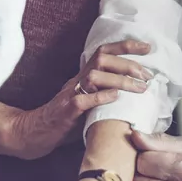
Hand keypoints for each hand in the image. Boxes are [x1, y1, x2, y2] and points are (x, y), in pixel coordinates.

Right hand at [10, 40, 153, 159]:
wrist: (33, 134)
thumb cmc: (63, 121)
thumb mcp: (84, 102)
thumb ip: (102, 95)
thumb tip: (132, 92)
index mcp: (82, 77)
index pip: (104, 52)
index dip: (125, 47)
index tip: (147, 47)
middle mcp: (77, 81)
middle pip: (102, 59)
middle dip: (127, 63)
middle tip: (147, 74)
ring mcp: (70, 95)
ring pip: (94, 77)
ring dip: (119, 80)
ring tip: (139, 87)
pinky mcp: (66, 112)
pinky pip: (82, 100)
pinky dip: (100, 97)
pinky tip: (114, 97)